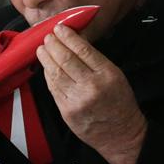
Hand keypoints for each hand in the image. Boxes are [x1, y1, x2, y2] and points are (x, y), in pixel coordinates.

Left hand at [37, 24, 147, 163]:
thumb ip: (96, 61)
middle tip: (48, 36)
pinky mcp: (67, 111)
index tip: (60, 28)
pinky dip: (48, 75)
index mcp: (107, 74)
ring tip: (42, 48)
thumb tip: (75, 43)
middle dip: (54, 45)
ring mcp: (77, 99)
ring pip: (56, 73)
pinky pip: (53, 88)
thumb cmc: (120, 104)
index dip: (68, 37)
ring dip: (46, 58)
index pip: (83, 50)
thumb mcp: (116, 76)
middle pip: (66, 59)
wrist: (121, 134)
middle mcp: (91, 86)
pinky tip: (46, 67)